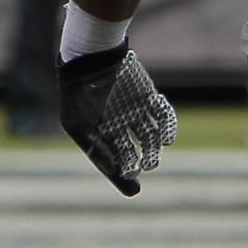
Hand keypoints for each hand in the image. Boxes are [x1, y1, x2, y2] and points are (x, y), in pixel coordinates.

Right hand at [58, 47, 175, 195]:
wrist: (92, 57)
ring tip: (152, 156)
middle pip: (133, 153)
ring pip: (150, 138)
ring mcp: (134, 113)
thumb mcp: (79, 126)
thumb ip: (96, 148)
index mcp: (98, 136)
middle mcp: (118, 127)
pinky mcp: (149, 98)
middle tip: (141, 167)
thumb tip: (116, 171)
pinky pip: (163, 116)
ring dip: (154, 149)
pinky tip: (166, 136)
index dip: (122, 177)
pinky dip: (167, 127)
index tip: (134, 190)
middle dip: (139, 163)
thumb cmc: (79, 93)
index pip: (112, 162)